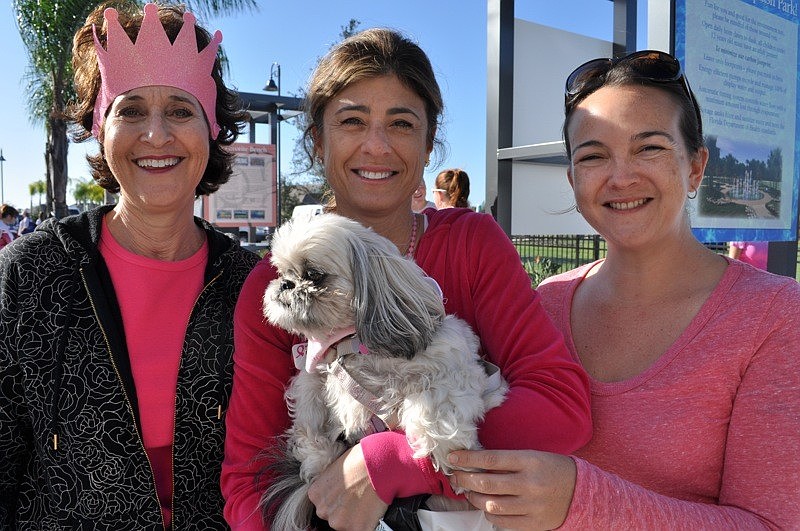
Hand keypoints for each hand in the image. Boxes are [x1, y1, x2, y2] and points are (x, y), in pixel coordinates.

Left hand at [307, 444, 388, 529]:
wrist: (379, 464)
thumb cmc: (360, 460)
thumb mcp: (335, 467)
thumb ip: (330, 485)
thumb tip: (336, 490)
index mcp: (316, 494)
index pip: (324, 504)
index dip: (337, 500)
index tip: (346, 496)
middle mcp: (324, 510)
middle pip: (333, 516)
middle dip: (344, 511)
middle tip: (358, 498)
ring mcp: (339, 522)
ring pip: (346, 525)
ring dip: (355, 518)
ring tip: (366, 502)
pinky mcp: (357, 529)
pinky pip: (361, 528)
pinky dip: (367, 523)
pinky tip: (372, 509)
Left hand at [448, 449, 575, 530]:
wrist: (582, 491)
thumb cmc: (552, 469)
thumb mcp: (532, 456)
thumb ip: (507, 461)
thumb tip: (475, 463)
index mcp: (530, 461)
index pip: (491, 459)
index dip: (468, 459)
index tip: (453, 458)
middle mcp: (530, 483)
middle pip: (487, 483)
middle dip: (465, 480)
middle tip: (455, 476)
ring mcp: (532, 505)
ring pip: (491, 505)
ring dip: (474, 499)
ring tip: (470, 493)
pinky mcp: (534, 523)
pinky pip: (503, 522)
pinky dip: (490, 515)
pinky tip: (487, 506)